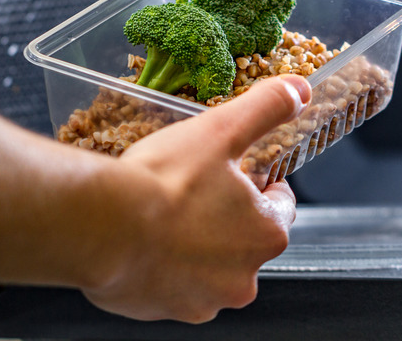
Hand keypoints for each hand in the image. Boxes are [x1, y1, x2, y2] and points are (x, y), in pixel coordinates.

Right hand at [82, 74, 309, 322]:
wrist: (102, 226)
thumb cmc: (162, 182)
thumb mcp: (220, 131)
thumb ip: (265, 108)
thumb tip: (298, 89)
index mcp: (266, 234)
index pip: (280, 206)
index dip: (260, 183)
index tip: (237, 172)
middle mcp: (243, 277)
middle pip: (243, 239)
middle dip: (224, 216)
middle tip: (192, 189)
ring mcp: (204, 300)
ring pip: (208, 266)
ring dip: (193, 245)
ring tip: (162, 215)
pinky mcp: (166, 312)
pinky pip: (172, 287)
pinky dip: (163, 267)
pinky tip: (142, 241)